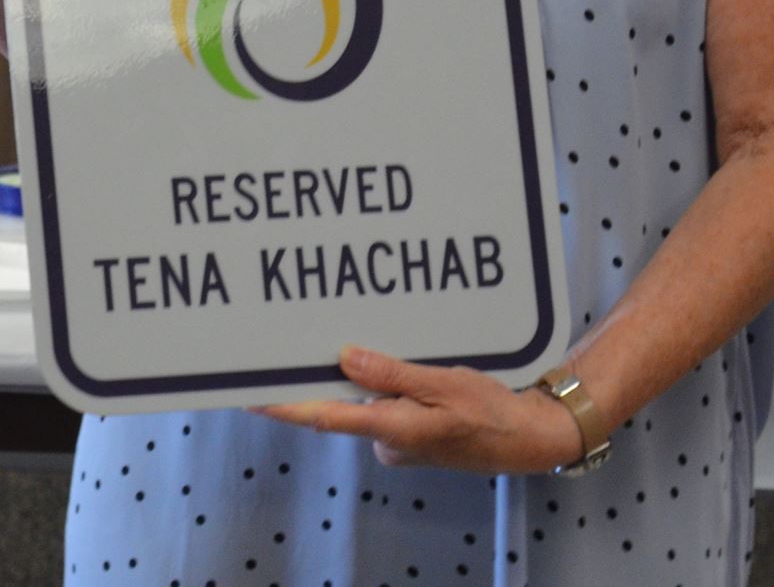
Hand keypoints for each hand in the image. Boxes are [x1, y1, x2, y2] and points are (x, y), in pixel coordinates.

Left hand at [255, 345, 587, 474]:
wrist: (526, 439)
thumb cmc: (490, 411)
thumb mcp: (444, 383)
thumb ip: (391, 373)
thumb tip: (345, 359)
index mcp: (394, 429)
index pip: (324, 416)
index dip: (282, 406)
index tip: (247, 395)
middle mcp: (385, 439)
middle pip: (337, 402)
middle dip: (320, 373)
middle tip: (292, 339)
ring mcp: (393, 440)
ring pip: (360, 400)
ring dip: (357, 374)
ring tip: (351, 334)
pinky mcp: (404, 435)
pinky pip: (379, 403)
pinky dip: (379, 383)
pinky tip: (390, 359)